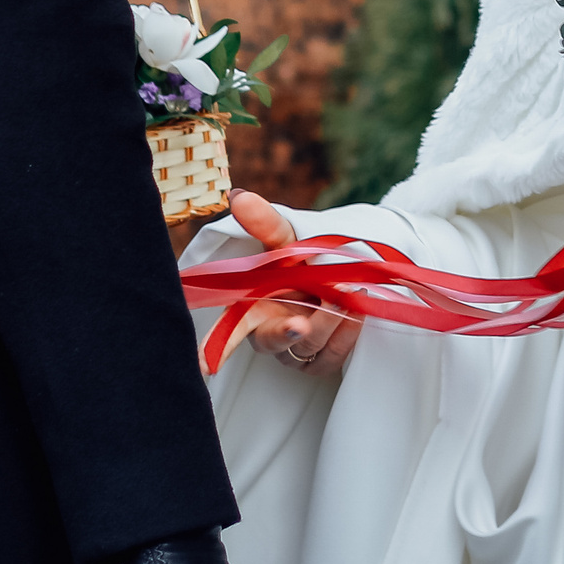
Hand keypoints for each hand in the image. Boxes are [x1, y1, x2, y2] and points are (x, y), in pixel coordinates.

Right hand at [225, 190, 358, 378]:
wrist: (342, 272)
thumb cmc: (300, 261)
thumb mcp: (285, 239)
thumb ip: (264, 223)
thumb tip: (238, 196)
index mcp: (249, 307)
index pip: (226, 332)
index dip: (213, 350)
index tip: (204, 367)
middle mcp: (267, 333)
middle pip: (272, 341)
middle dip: (287, 332)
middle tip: (301, 322)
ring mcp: (294, 352)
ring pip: (307, 346)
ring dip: (329, 320)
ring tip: (349, 292)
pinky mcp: (320, 362)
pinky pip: (333, 355)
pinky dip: (347, 332)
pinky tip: (359, 309)